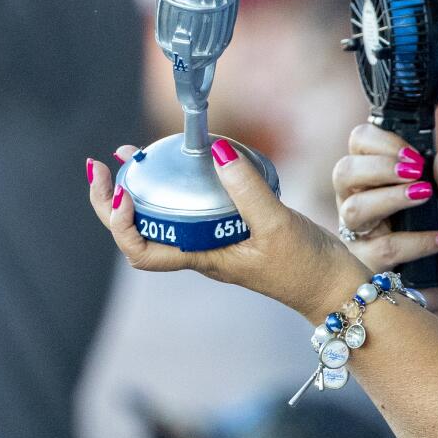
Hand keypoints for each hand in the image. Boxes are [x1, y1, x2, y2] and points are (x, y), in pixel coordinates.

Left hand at [87, 142, 367, 323]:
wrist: (335, 289)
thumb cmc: (306, 267)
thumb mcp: (277, 224)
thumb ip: (247, 188)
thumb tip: (216, 148)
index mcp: (202, 257)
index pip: (141, 251)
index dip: (120, 222)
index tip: (121, 189)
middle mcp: (200, 251)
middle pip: (140, 233)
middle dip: (114, 201)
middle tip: (102, 164)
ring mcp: (214, 241)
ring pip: (163, 218)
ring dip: (141, 189)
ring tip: (130, 155)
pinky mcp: (232, 230)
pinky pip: (191, 208)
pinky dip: (178, 185)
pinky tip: (187, 161)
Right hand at [333, 125, 437, 344]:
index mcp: (373, 174)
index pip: (359, 142)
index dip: (382, 141)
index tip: (414, 154)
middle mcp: (356, 199)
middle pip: (344, 173)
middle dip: (380, 167)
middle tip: (415, 171)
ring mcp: (357, 234)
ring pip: (355, 211)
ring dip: (392, 198)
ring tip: (425, 196)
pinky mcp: (366, 265)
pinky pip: (383, 249)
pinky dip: (417, 241)